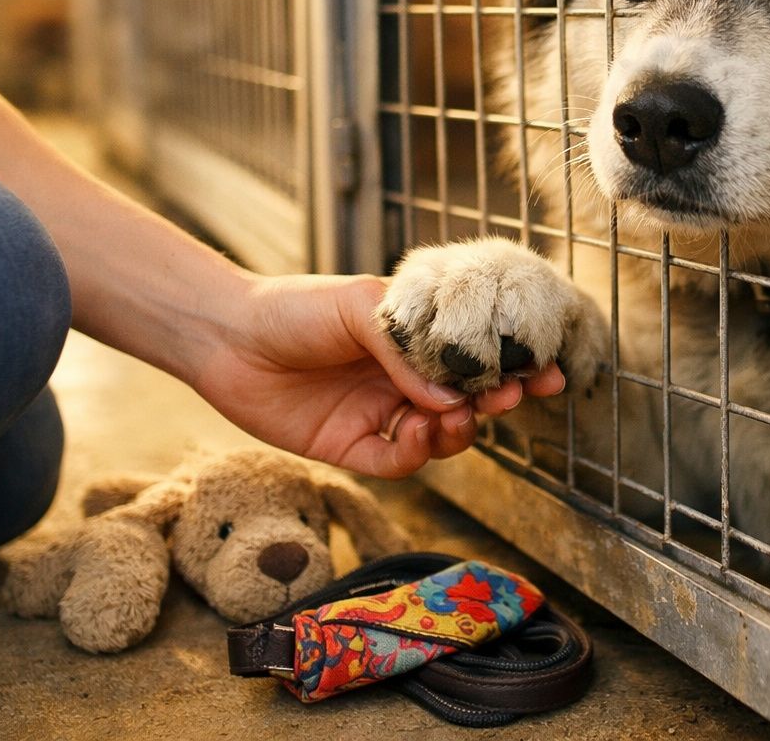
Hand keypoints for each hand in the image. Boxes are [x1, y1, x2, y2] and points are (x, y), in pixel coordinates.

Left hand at [188, 273, 564, 476]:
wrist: (227, 335)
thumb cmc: (293, 306)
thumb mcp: (360, 307)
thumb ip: (407, 350)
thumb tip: (452, 396)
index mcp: (411, 341)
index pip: (472, 360)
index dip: (509, 368)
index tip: (543, 372)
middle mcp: (400, 380)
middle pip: (464, 402)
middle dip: (493, 403)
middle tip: (510, 399)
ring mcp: (378, 415)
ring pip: (438, 437)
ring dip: (456, 432)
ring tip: (455, 418)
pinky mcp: (349, 448)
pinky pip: (396, 463)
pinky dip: (415, 453)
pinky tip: (417, 433)